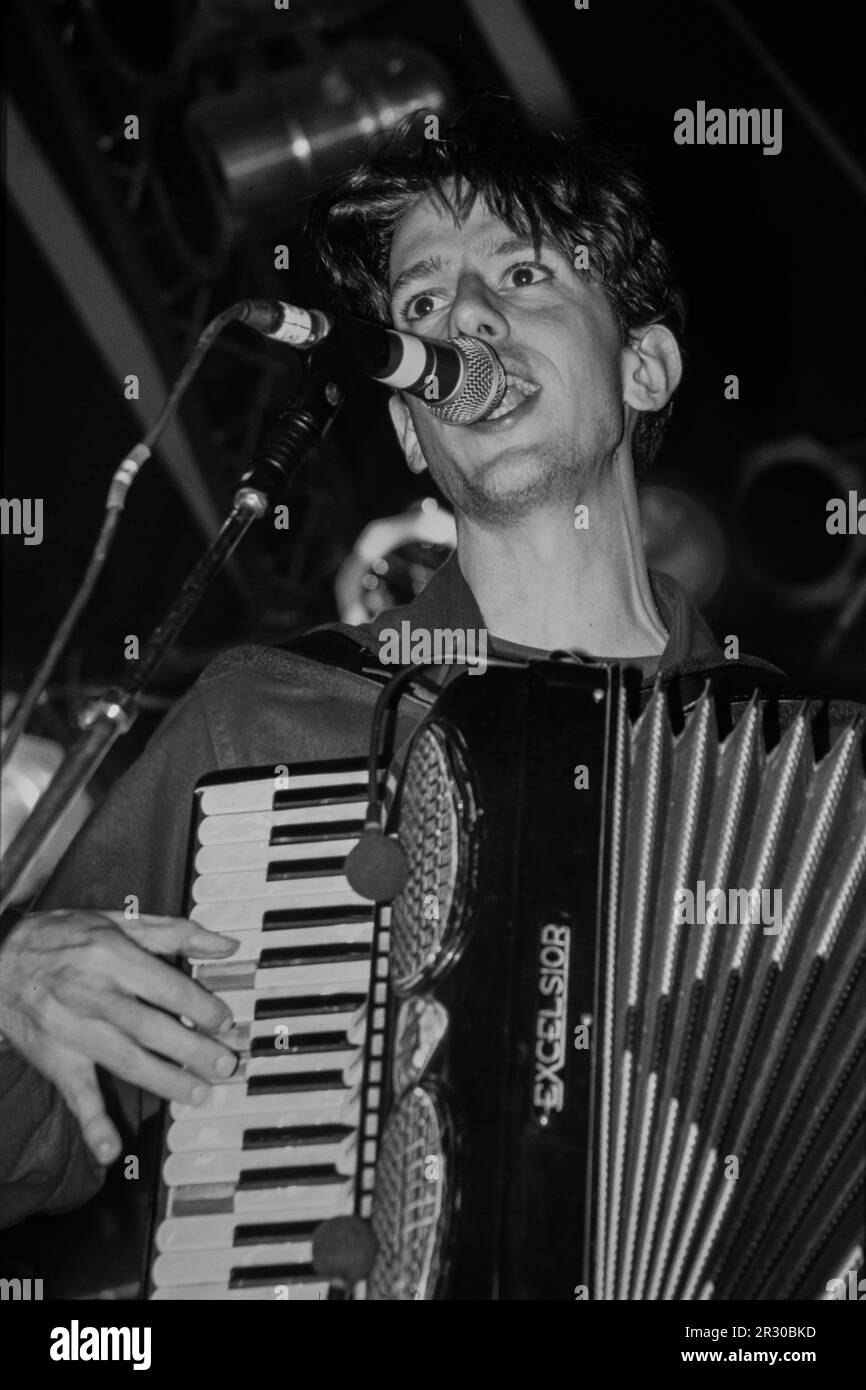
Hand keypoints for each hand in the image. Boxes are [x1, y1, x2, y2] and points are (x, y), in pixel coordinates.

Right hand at [0, 910, 240, 1165]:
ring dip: (165, 1081)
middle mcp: (93, 994)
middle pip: (151, 1028)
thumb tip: (225, 944)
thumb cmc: (62, 936)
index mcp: (112, 956)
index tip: (225, 1022)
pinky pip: (75, 1093)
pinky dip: (92, 1122)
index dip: (201, 1006)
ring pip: (125, 1061)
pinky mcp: (55, 1057)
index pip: (166, 987)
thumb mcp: (117, 921)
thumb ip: (175, 933)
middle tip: (224, 1064)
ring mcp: (73, 1030)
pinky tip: (110, 1148)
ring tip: (198, 1093)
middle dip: (193, 1049)